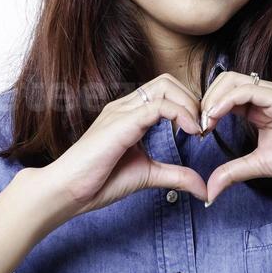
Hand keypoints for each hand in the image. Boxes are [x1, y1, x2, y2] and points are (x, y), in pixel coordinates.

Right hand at [43, 74, 209, 216]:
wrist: (68, 191)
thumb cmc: (98, 182)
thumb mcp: (148, 176)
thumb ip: (176, 176)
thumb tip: (203, 189)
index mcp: (129, 115)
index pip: (165, 91)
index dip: (189, 106)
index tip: (201, 131)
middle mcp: (125, 107)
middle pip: (167, 81)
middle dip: (192, 100)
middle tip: (203, 127)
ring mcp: (121, 111)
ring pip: (165, 86)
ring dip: (189, 104)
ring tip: (197, 129)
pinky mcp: (121, 122)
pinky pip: (158, 106)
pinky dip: (181, 114)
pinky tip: (190, 132)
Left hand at [199, 71, 271, 203]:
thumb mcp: (260, 166)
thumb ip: (233, 173)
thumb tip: (210, 191)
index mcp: (258, 108)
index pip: (223, 96)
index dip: (205, 109)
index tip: (196, 132)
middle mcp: (265, 96)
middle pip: (223, 82)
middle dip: (204, 100)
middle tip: (196, 126)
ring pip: (231, 80)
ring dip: (212, 99)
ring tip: (204, 123)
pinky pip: (247, 90)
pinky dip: (226, 101)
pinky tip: (216, 117)